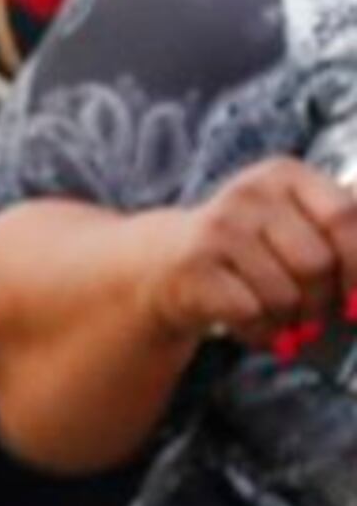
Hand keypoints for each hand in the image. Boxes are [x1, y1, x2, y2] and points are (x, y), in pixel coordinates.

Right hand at [147, 159, 356, 345]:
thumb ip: (344, 237)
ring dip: (288, 319)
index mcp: (286, 174)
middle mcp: (250, 192)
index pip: (345, 216)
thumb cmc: (254, 249)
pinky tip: (251, 324)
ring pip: (285, 294)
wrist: (168, 260)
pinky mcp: (193, 264)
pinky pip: (251, 312)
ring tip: (276, 315)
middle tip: (310, 312)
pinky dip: (261, 331)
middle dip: (321, 301)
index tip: (356, 300)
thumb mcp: (298, 224)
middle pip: (316, 263)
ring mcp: (217, 226)